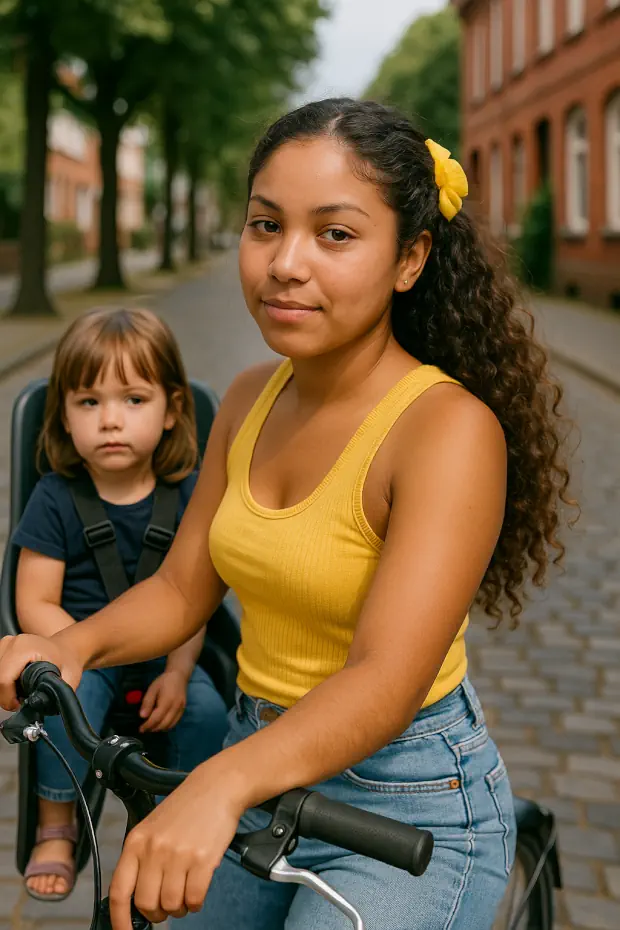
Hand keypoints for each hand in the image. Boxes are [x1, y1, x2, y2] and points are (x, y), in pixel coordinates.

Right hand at [0, 634, 82, 710]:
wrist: (67, 648)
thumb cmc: (68, 663)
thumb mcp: (68, 679)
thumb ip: (54, 693)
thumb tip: (37, 704)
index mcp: (24, 647)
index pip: (4, 679)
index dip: (9, 698)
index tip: (20, 705)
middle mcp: (11, 642)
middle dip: (5, 695)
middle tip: (21, 701)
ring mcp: (5, 644)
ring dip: (3, 689)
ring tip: (19, 693)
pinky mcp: (2, 648)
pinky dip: (3, 682)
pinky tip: (15, 684)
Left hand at [108, 758, 245, 926]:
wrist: (217, 787)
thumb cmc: (186, 808)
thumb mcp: (153, 828)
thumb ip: (142, 859)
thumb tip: (136, 900)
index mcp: (136, 841)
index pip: (119, 891)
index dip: (120, 920)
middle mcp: (154, 849)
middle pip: (147, 904)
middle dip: (158, 913)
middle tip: (167, 905)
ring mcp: (178, 854)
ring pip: (172, 904)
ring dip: (180, 908)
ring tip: (186, 892)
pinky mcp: (202, 859)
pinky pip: (194, 899)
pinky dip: (196, 902)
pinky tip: (198, 889)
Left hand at [139, 669, 187, 732]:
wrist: (179, 676)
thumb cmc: (163, 681)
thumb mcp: (152, 689)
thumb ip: (147, 702)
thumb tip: (142, 716)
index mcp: (167, 701)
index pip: (156, 718)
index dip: (148, 725)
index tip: (141, 729)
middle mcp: (175, 707)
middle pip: (163, 724)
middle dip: (153, 728)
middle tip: (145, 729)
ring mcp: (180, 709)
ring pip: (170, 725)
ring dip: (160, 729)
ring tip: (152, 727)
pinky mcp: (183, 710)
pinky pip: (175, 722)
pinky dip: (167, 726)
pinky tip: (160, 724)